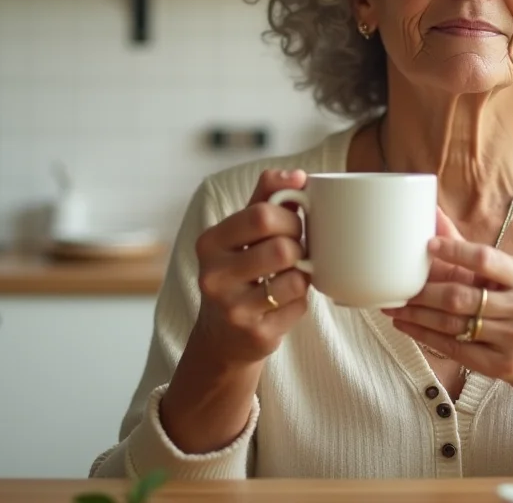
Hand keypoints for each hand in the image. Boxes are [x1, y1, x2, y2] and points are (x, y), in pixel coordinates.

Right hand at [189, 169, 311, 365]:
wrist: (223, 336)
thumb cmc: (239, 271)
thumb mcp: (243, 231)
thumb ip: (267, 196)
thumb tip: (298, 175)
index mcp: (210, 242)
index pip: (262, 214)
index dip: (290, 217)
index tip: (293, 224)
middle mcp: (214, 276)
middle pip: (282, 248)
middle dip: (299, 245)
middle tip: (296, 249)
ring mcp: (232, 309)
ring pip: (295, 279)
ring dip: (302, 275)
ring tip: (289, 275)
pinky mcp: (255, 335)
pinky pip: (299, 306)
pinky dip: (300, 300)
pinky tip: (284, 302)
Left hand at [384, 211, 512, 387]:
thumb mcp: (509, 276)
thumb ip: (468, 248)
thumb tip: (432, 213)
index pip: (485, 258)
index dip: (453, 251)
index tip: (427, 246)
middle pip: (460, 296)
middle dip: (423, 292)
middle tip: (399, 287)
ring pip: (453, 324)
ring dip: (417, 315)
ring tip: (395, 307)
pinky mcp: (501, 365)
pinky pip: (454, 348)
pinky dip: (424, 336)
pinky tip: (408, 326)